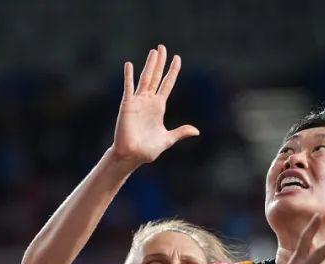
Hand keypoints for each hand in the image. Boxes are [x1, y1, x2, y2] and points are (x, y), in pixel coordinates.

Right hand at [111, 44, 198, 166]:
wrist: (132, 155)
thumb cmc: (148, 149)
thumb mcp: (167, 139)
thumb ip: (180, 132)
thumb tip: (196, 131)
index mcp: (159, 107)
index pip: (167, 84)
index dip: (172, 71)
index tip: (177, 58)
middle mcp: (149, 101)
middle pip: (156, 77)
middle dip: (160, 62)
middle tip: (162, 47)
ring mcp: (138, 102)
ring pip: (145, 78)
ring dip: (149, 65)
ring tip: (154, 51)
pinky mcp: (127, 105)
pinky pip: (128, 88)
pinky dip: (128, 76)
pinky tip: (129, 65)